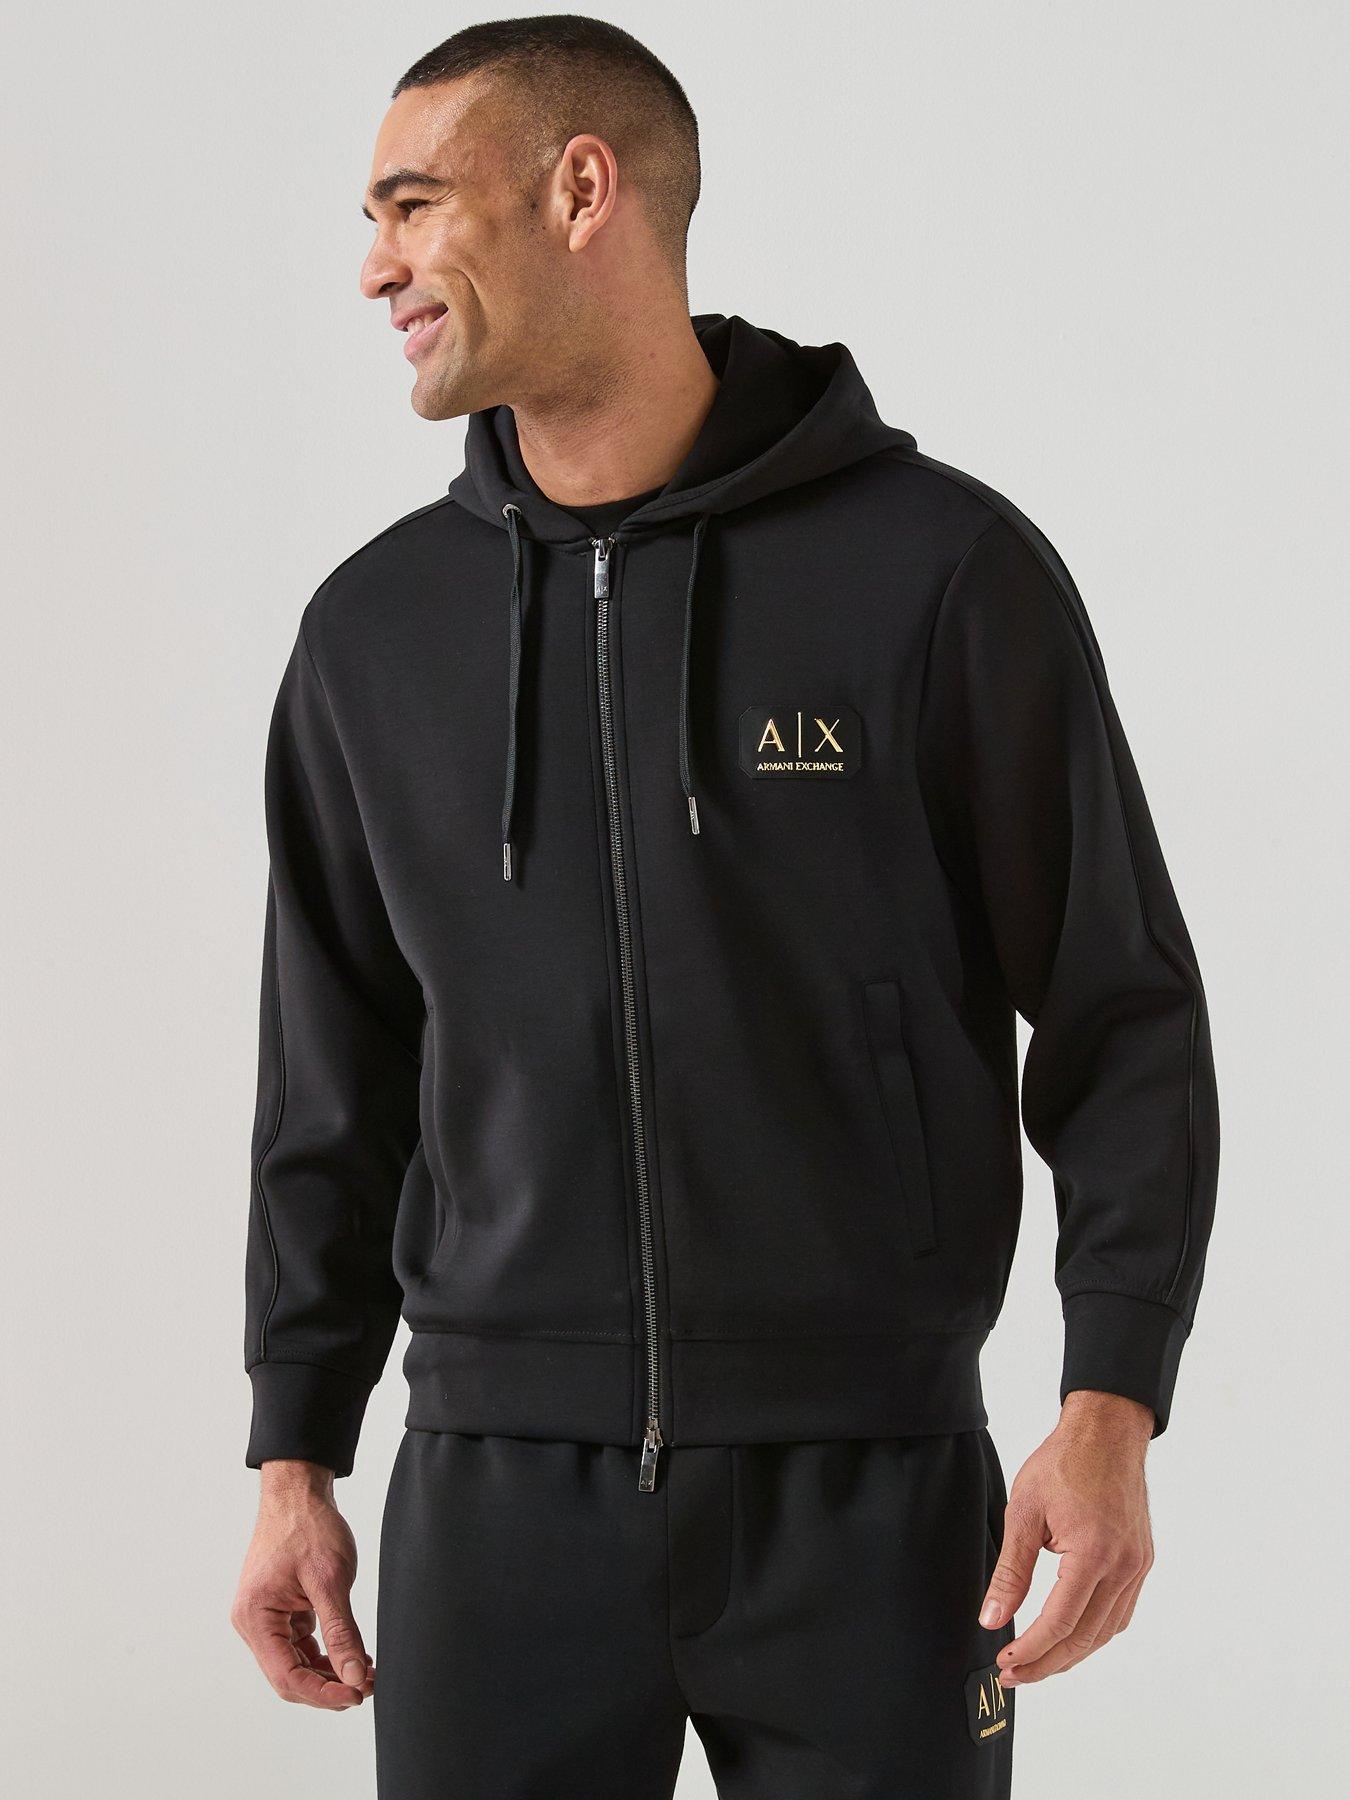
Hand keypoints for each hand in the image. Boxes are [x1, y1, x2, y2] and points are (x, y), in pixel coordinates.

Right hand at [231, 1459, 374, 1709]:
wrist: (299, 1494)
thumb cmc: (308, 1527)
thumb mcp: (331, 1580)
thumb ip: (342, 1632)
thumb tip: (355, 1676)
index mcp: (256, 1617)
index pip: (286, 1676)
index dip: (323, 1693)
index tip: (357, 1694)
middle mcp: (254, 1623)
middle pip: (289, 1677)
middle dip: (329, 1687)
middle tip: (367, 1688)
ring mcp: (266, 1618)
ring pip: (296, 1664)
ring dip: (330, 1674)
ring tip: (367, 1674)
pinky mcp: (281, 1611)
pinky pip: (301, 1645)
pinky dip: (326, 1654)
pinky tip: (354, 1655)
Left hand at [978, 1390, 1154, 1685]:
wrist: (1107, 1432)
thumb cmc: (1064, 1462)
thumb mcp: (1024, 1512)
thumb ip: (1011, 1572)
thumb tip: (992, 1619)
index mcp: (1094, 1554)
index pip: (1060, 1623)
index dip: (1031, 1651)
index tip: (1004, 1663)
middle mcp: (1123, 1567)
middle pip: (1085, 1638)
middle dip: (1047, 1664)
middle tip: (1014, 1675)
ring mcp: (1137, 1567)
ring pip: (1106, 1632)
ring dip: (1071, 1654)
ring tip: (1037, 1663)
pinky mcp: (1141, 1562)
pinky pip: (1120, 1613)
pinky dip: (1094, 1632)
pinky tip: (1070, 1635)